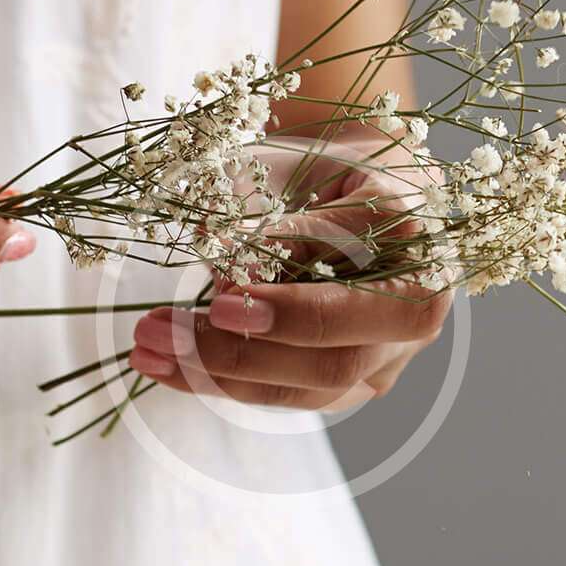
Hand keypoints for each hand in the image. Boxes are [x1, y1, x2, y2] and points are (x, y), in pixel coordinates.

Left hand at [127, 131, 448, 409]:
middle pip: (336, 355)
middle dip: (241, 351)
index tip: (217, 294)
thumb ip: (263, 215)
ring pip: (313, 388)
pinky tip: (166, 365)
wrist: (353, 191)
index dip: (285, 296)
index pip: (349, 276)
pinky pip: (293, 397)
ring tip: (147, 349)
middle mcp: (418, 305)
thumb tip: (230, 273)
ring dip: (219, 376)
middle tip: (159, 330)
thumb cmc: (316, 170)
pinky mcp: (357, 381)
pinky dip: (223, 384)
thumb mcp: (284, 168)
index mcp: (415, 233)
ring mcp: (392, 353)